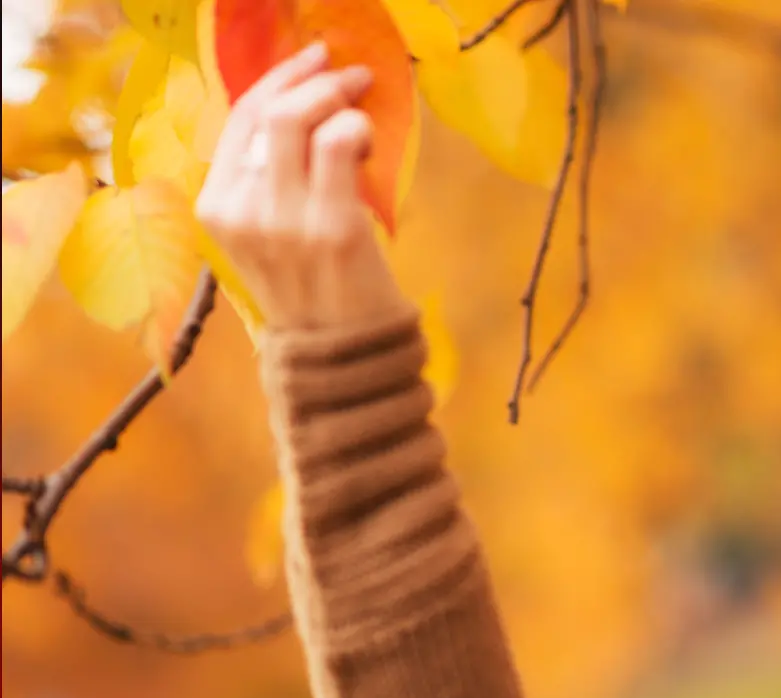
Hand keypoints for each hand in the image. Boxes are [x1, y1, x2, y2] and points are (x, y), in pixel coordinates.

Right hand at [196, 41, 412, 329]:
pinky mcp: (331, 227)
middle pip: (268, 111)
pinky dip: (358, 128)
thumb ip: (269, 181)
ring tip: (364, 102)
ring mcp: (282, 219)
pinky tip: (368, 140)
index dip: (277, 79)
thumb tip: (303, 111)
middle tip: (352, 74)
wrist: (339, 357)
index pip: (238, 120)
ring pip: (299, 121)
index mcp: (215, 208)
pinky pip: (339, 145)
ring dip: (338, 97)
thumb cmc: (313, 291)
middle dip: (314, 78)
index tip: (312, 60)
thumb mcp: (268, 235)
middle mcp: (240, 210)